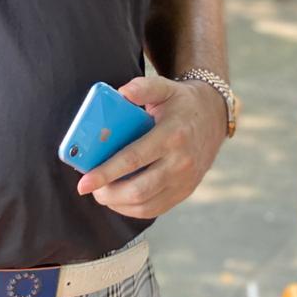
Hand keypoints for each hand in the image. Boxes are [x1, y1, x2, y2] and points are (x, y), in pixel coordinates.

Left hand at [76, 75, 226, 218]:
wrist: (213, 117)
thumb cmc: (180, 102)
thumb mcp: (164, 87)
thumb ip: (143, 88)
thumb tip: (121, 93)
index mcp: (171, 135)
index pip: (133, 159)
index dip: (105, 173)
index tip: (83, 182)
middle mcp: (180, 162)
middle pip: (139, 189)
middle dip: (108, 193)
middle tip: (88, 187)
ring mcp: (185, 181)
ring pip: (146, 204)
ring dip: (118, 204)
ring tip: (101, 193)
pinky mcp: (186, 191)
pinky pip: (156, 208)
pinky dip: (134, 209)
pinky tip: (120, 199)